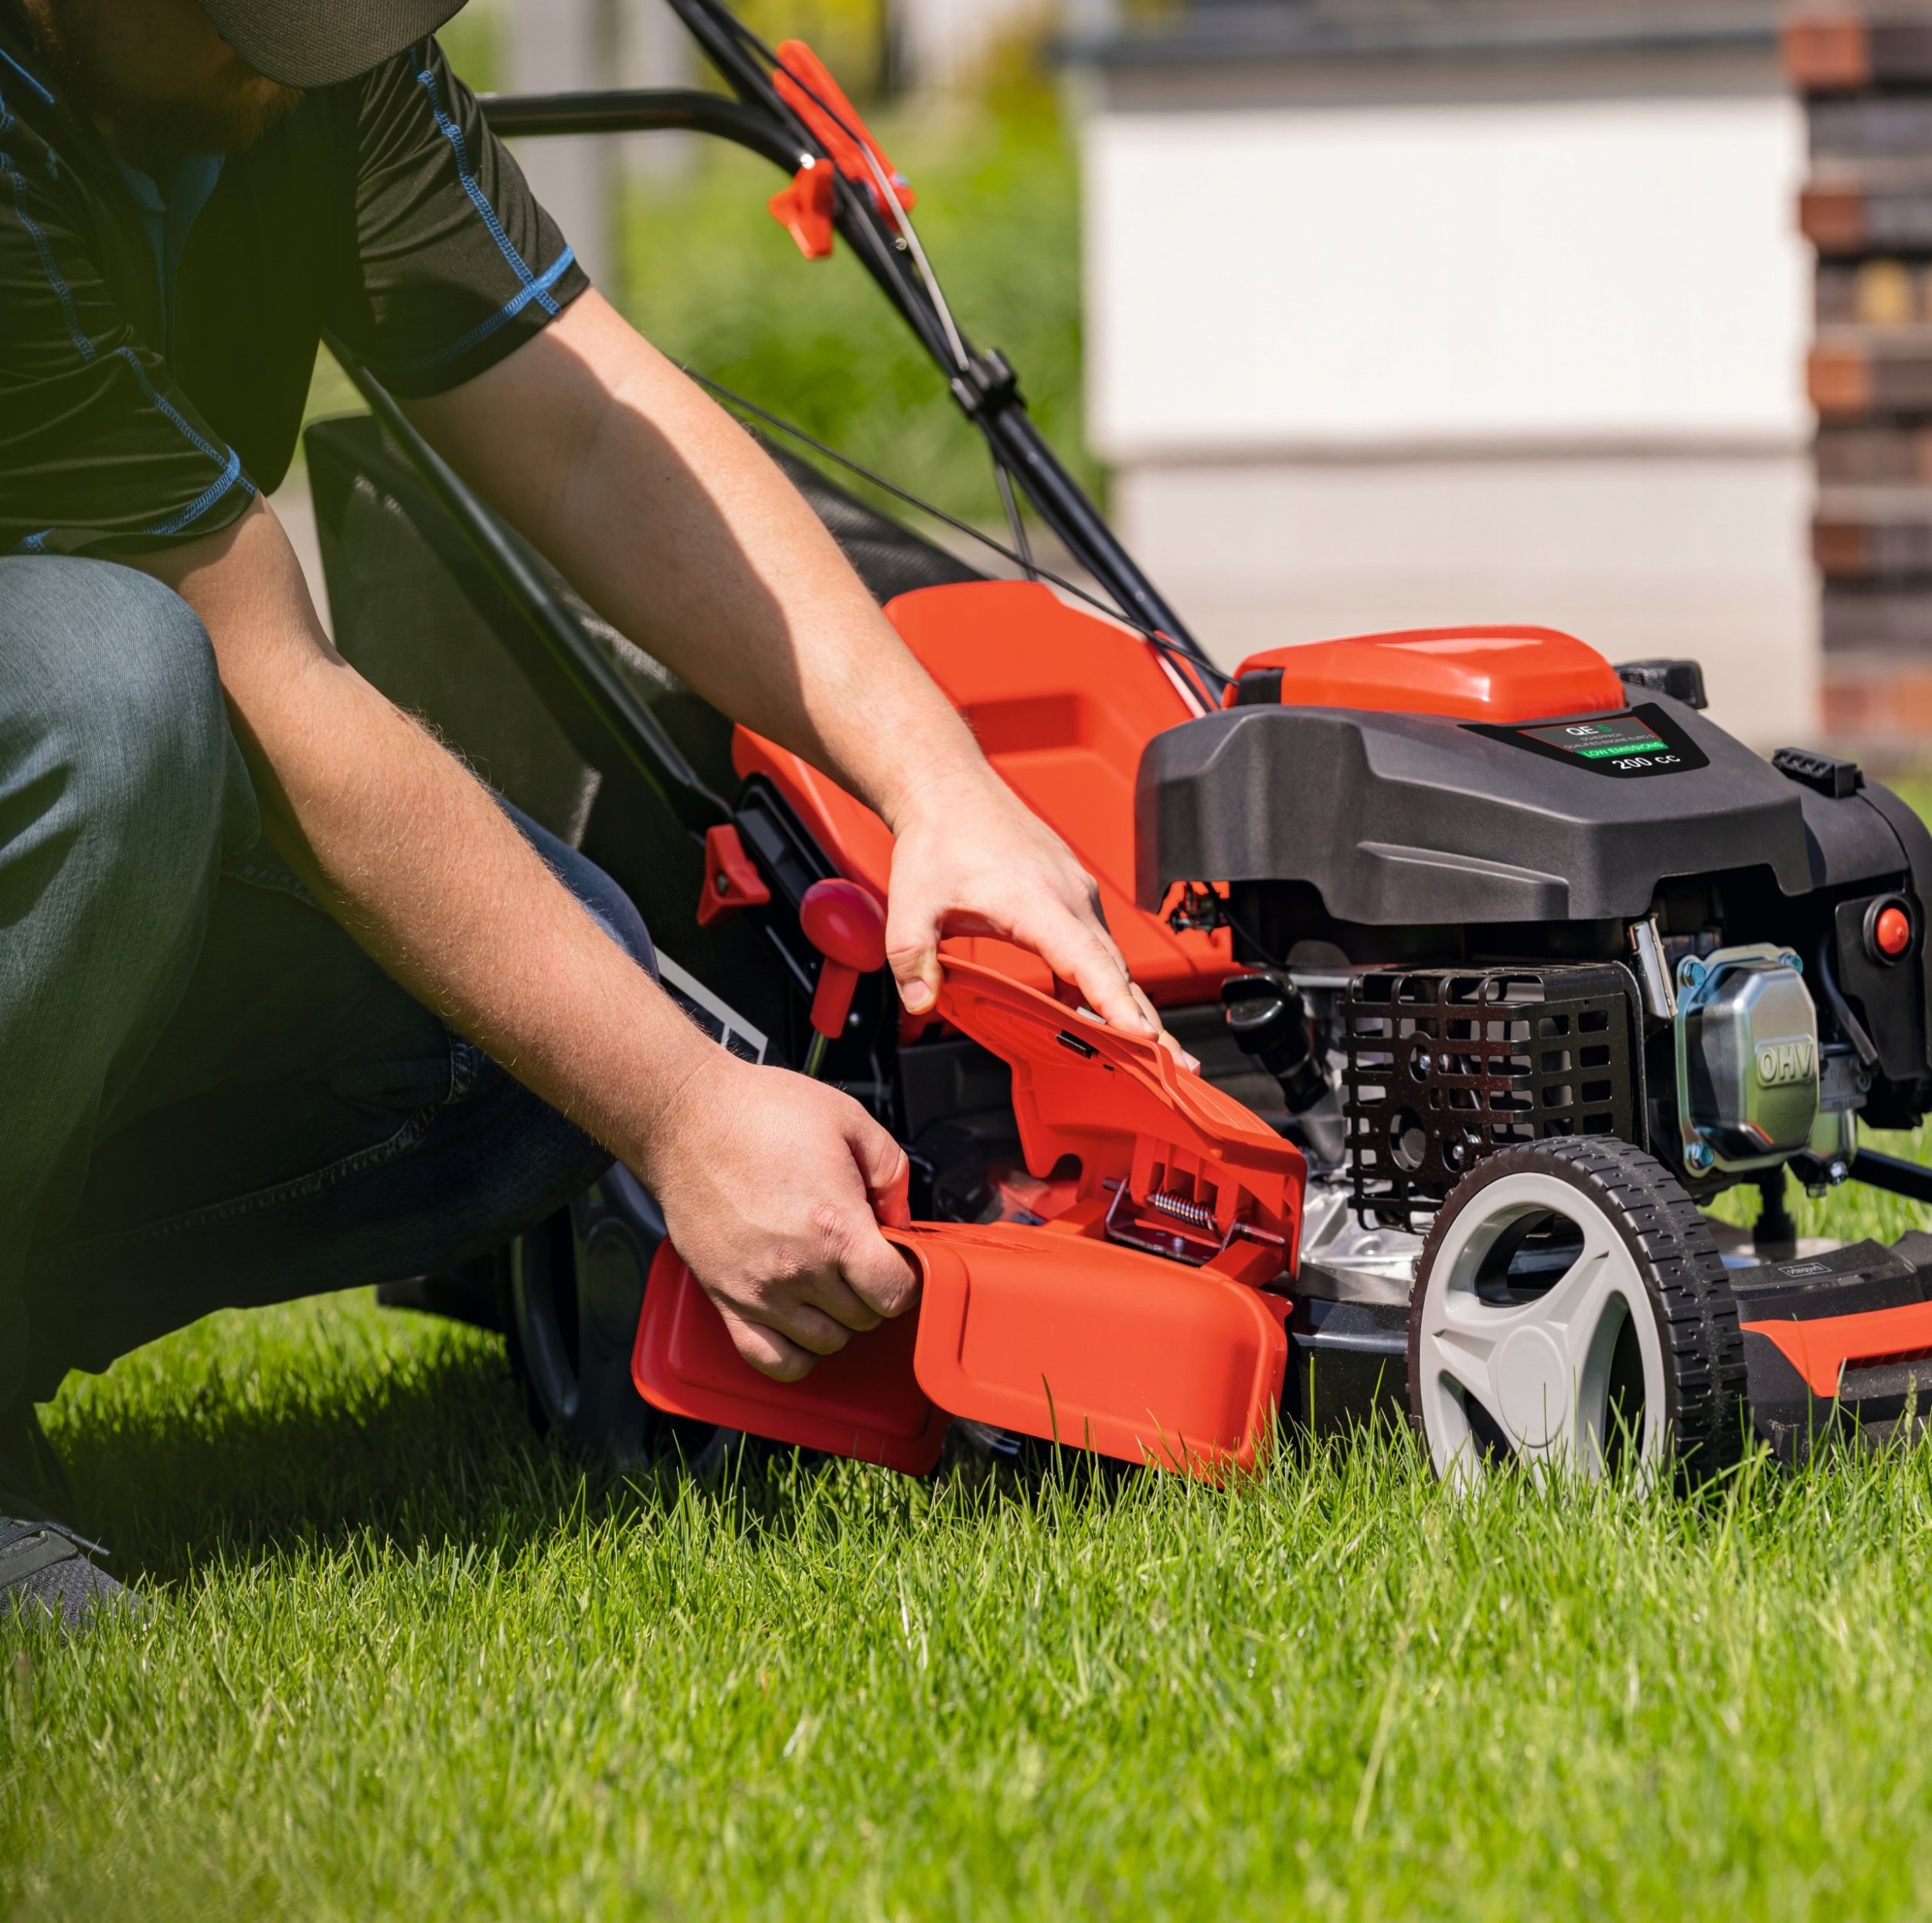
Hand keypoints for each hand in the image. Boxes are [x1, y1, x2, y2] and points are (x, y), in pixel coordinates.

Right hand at [640, 1048, 917, 1379]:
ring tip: (830, 1285)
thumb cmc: (760, 1113)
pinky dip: (793, 1355)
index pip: (895, 1294)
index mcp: (836, 1226)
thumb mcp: (849, 1119)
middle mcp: (799, 1268)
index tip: (896, 1262)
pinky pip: (769, 1359)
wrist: (687, 1119)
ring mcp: (759, 1290)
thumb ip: (891, 1172)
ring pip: (824, 1343)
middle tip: (860, 1262)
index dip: (906, 1279)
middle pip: (863, 1319)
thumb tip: (901, 1218)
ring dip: (837, 1321)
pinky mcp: (725, 1298)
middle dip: (873, 1293)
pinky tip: (800, 1325)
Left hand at [883, 762, 1196, 1066]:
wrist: (952, 791)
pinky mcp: (1074, 896)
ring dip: (1132, 1005)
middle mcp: (1070, 897)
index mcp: (1038, 901)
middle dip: (1148, 1023)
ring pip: (1112, 960)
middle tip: (1178, 1068)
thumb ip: (913, 958)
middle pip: (1117, 970)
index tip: (1145, 1039)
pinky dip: (1107, 983)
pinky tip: (1105, 1016)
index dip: (1117, 1005)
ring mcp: (1078, 895)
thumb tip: (921, 1002)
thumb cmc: (939, 839)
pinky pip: (1099, 946)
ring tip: (1154, 1053)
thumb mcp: (911, 905)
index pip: (1089, 963)